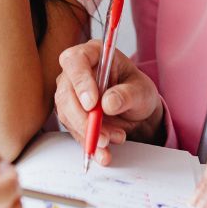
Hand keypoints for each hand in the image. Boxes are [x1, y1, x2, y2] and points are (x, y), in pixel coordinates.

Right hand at [54, 39, 165, 164]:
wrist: (137, 111)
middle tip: (103, 135)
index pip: (75, 60)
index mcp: (92, 53)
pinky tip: (103, 153)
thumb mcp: (141, 91)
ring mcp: (70, 94)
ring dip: (88, 132)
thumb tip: (108, 104)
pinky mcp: (70, 114)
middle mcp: (76, 72)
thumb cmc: (138, 91)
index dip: (80, 81)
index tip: (92, 103)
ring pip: (67, 114)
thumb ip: (127, 94)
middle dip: (83, 118)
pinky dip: (88, 143)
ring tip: (115, 139)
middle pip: (65, 92)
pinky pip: (73, 130)